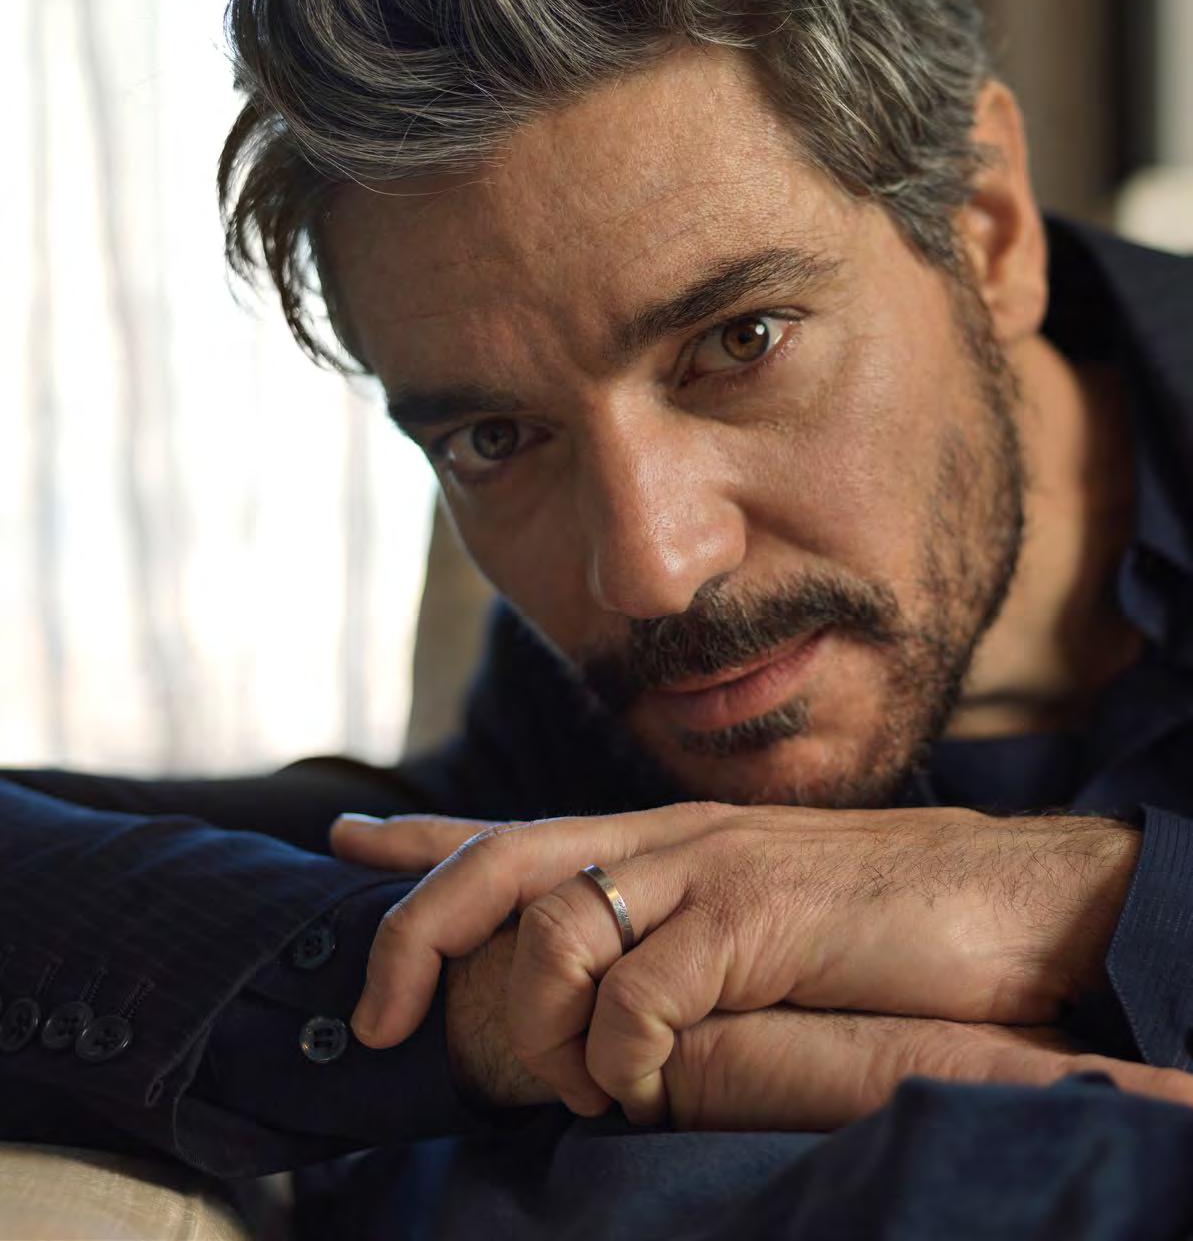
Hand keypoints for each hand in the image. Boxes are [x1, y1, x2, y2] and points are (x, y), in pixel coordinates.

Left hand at [332, 802, 1140, 1118]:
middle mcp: (671, 838)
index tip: (342, 843)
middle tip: (379, 1020)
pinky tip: (651, 1087)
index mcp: (666, 839)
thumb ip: (678, 936)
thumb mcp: (757, 918)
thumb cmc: (882, 920)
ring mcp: (710, 869)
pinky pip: (642, 996)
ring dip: (550, 1031)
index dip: (421, 841)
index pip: (516, 827)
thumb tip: (601, 999)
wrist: (1006, 896)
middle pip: (498, 861)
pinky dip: (626, 1061)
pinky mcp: (754, 916)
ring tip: (590, 1088)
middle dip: (413, 933)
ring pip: (555, 931)